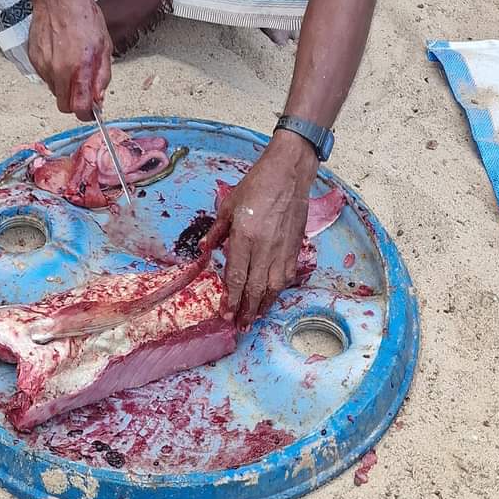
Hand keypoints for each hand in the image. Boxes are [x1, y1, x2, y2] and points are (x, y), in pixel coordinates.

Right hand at [27, 0, 111, 118]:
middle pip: (63, 105)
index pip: (79, 108)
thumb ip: (102, 75)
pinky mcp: (32, 58)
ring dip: (65, 84)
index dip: (87, 113)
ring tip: (72, 62)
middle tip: (84, 88)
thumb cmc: (83, 17)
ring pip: (54, 90)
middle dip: (75, 102)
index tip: (91, 110)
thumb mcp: (104, 47)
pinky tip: (61, 53)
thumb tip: (100, 97)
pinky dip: (54, 72)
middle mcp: (57, 71)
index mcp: (78, 68)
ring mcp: (42, 65)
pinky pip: (45, 76)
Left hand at [206, 132, 316, 328]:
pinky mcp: (295, 246)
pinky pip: (287, 275)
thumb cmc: (257, 184)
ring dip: (264, 305)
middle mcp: (265, 246)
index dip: (231, 298)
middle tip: (240, 326)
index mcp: (245, 235)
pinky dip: (278, 291)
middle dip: (247, 310)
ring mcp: (282, 248)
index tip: (226, 313)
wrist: (289, 172)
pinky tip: (271, 298)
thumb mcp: (228, 205)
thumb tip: (203, 250)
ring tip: (255, 319)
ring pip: (274, 286)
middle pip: (256, 287)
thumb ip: (216, 231)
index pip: (237, 276)